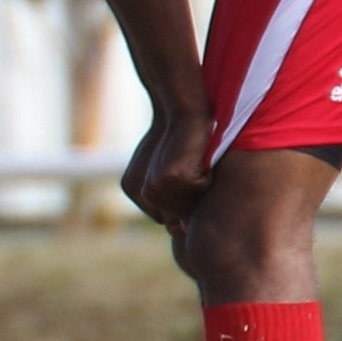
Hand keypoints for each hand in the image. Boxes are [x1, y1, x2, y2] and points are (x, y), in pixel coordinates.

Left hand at [122, 90, 216, 228]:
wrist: (180, 111)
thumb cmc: (181, 140)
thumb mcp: (169, 169)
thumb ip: (169, 199)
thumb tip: (176, 229)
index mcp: (133, 189)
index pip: (167, 220)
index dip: (185, 205)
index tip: (190, 179)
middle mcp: (138, 191)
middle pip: (176, 220)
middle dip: (193, 200)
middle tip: (195, 170)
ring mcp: (152, 187)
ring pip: (189, 208)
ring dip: (202, 190)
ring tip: (198, 164)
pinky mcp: (169, 178)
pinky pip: (200, 193)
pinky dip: (208, 178)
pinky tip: (201, 159)